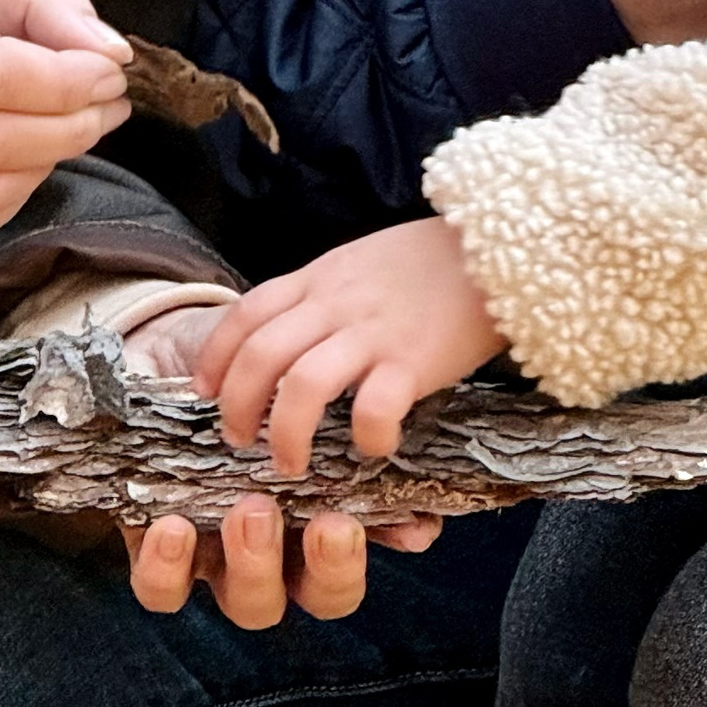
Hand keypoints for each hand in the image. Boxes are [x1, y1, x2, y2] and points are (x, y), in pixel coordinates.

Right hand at [117, 298, 438, 619]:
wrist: (236, 346)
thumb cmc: (182, 386)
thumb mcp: (154, 401)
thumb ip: (143, 429)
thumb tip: (149, 466)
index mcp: (187, 540)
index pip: (166, 589)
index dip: (167, 572)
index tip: (174, 527)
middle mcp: (248, 557)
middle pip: (252, 604)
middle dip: (254, 566)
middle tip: (255, 511)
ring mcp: (305, 540)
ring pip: (321, 593)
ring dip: (329, 566)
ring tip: (331, 523)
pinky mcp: (363, 513)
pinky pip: (387, 538)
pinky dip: (399, 534)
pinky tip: (415, 526)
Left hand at [195, 217, 505, 475]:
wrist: (501, 244)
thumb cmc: (433, 261)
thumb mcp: (362, 261)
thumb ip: (324, 293)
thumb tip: (290, 334)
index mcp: (320, 277)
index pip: (246, 313)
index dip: (216, 357)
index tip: (205, 392)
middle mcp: (336, 302)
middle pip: (261, 355)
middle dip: (238, 406)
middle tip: (238, 441)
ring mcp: (374, 331)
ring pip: (304, 386)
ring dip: (286, 434)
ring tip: (289, 463)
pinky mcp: (415, 360)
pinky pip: (374, 407)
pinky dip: (365, 437)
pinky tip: (372, 449)